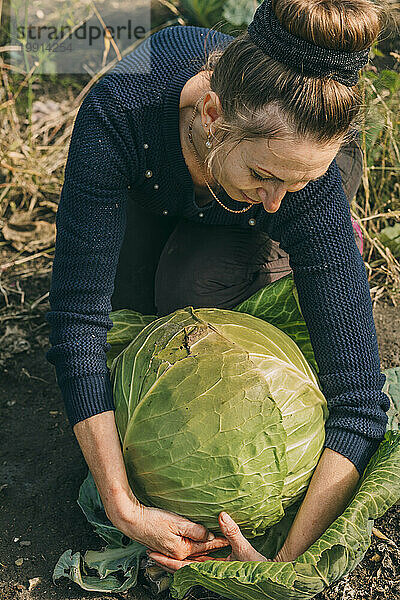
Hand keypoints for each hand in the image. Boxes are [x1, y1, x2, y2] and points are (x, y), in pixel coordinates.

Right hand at [105, 489, 228, 559]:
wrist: (131, 521)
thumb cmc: (152, 519)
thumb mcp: (177, 522)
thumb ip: (195, 530)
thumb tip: (209, 535)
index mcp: (181, 550)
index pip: (205, 546)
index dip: (219, 541)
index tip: (230, 538)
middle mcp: (176, 554)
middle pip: (199, 553)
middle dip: (213, 550)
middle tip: (227, 545)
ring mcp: (169, 552)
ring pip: (191, 554)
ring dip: (203, 553)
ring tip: (215, 551)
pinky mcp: (164, 547)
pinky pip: (183, 552)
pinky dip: (191, 552)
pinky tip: (194, 550)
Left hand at [148, 511, 267, 572]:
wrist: (269, 576)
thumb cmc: (257, 567)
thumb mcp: (244, 548)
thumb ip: (232, 532)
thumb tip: (221, 516)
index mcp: (212, 570)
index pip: (183, 566)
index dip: (168, 561)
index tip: (154, 554)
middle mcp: (209, 572)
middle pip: (182, 567)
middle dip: (166, 560)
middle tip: (151, 551)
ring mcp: (213, 570)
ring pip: (189, 565)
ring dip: (175, 558)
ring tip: (162, 549)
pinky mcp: (218, 567)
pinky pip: (199, 561)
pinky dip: (190, 555)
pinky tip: (187, 549)